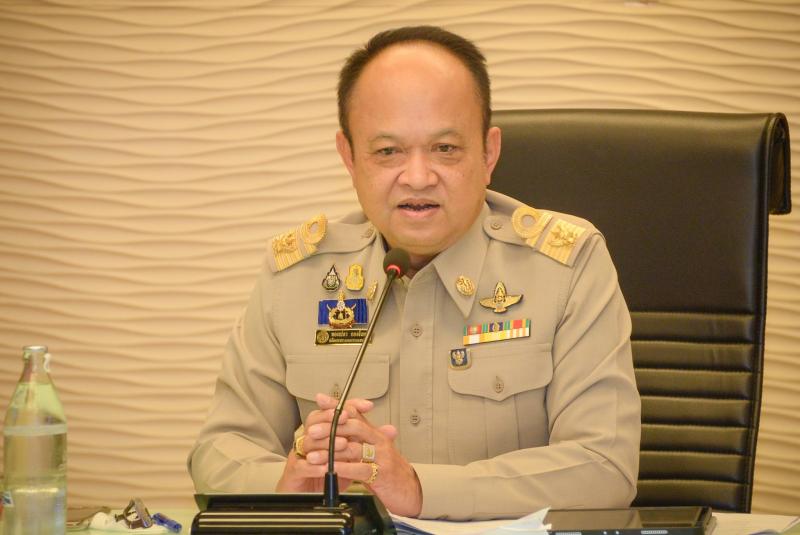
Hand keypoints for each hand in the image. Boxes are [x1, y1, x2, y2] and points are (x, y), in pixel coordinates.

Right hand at [275, 394, 373, 492]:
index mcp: (323, 432)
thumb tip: (391, 431)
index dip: (348, 406)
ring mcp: (300, 454)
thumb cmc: (328, 473)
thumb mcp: (353, 456)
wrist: (309, 496)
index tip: (365, 406)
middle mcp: (310, 440)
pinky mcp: (294, 472)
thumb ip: (369, 442)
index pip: (332, 412)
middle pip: (315, 420)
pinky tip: (325, 467)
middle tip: (348, 419)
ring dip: (327, 442)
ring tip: (343, 444)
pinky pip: (301, 465)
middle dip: (332, 418)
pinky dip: (314, 466)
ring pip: (308, 441)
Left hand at [314, 396, 421, 516]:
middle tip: (312, 431)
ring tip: (313, 455)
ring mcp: (382, 456)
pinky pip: (360, 469)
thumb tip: (337, 422)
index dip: (337, 407)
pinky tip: (331, 469)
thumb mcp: (372, 448)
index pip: (356, 413)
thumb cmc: (388, 469)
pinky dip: (344, 468)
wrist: (408, 489)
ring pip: (354, 448)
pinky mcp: (382, 474)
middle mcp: (379, 441)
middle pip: (354, 427)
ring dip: (330, 451)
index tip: (320, 401)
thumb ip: (355, 436)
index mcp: (375, 433)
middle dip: (330, 428)